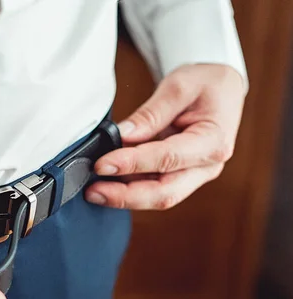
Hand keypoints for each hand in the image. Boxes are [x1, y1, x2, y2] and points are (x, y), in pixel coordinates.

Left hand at [86, 64, 245, 209]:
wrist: (221, 88)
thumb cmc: (205, 84)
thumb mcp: (179, 86)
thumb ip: (150, 114)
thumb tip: (122, 135)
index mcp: (213, 142)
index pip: (167, 159)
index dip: (131, 164)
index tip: (101, 165)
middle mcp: (207, 166)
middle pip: (165, 193)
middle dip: (126, 197)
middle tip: (93, 192)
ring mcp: (195, 175)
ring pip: (158, 196)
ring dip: (124, 197)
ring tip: (93, 191)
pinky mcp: (181, 177)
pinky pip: (154, 188)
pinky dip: (129, 189)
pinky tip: (107, 184)